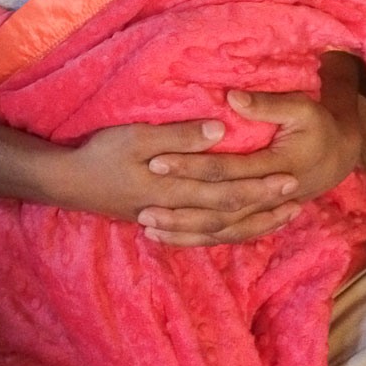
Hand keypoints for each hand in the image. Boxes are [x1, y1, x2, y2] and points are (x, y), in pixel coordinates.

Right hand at [56, 119, 302, 240]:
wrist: (69, 182)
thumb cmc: (102, 154)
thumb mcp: (138, 137)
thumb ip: (180, 136)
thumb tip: (221, 130)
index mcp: (175, 188)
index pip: (228, 190)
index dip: (260, 185)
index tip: (290, 177)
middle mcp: (178, 210)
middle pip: (230, 213)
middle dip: (265, 205)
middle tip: (297, 197)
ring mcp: (170, 219)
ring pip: (220, 229)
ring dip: (253, 223)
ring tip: (281, 216)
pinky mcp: (162, 221)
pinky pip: (203, 234)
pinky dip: (227, 232)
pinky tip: (241, 227)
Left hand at [133, 88, 359, 246]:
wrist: (339, 156)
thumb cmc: (317, 126)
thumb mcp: (301, 108)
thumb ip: (266, 105)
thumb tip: (231, 98)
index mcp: (277, 166)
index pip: (226, 169)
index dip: (191, 166)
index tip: (157, 161)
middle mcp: (267, 197)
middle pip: (218, 207)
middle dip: (180, 208)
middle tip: (143, 206)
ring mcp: (262, 211)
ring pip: (220, 229)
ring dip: (185, 230)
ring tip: (149, 226)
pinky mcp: (255, 218)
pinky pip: (225, 235)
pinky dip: (196, 239)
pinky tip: (168, 238)